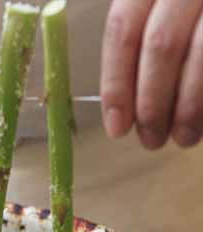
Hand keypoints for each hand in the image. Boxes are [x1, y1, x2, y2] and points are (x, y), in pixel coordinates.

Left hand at [101, 0, 202, 148]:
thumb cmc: (185, 13)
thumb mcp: (158, 14)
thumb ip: (139, 46)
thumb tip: (121, 108)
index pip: (123, 30)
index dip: (116, 84)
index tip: (116, 127)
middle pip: (161, 46)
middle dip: (152, 104)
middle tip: (151, 140)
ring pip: (201, 57)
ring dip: (188, 109)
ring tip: (183, 137)